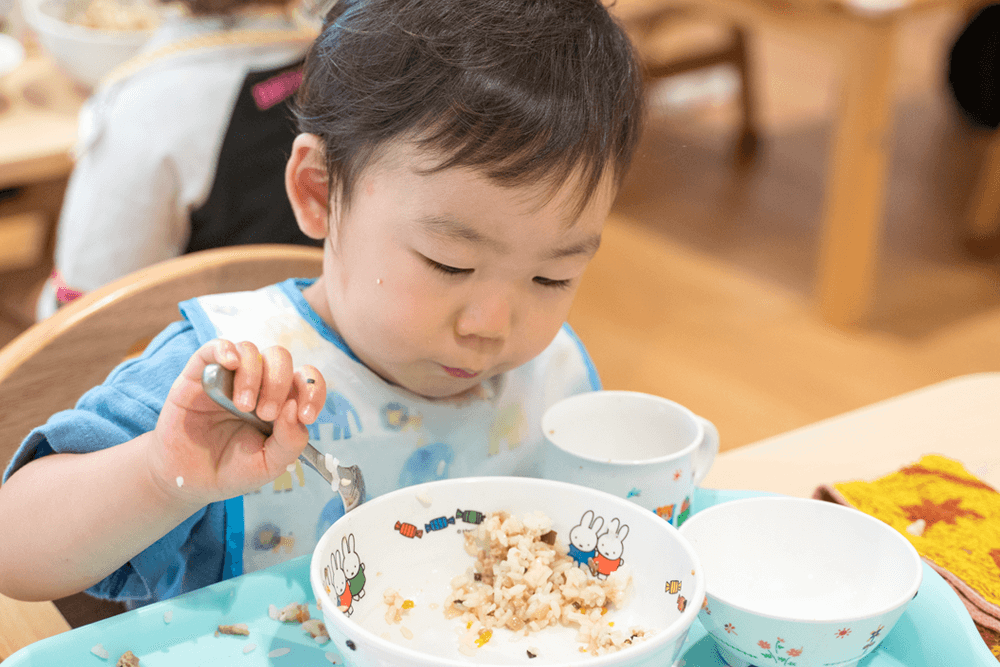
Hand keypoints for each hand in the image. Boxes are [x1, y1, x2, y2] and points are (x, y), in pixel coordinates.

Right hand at [149, 339, 325, 503]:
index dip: (313, 390)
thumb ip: (290, 441)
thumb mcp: (270, 465)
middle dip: (279, 384)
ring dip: (252, 375)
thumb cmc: (232, 469)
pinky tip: (230, 364)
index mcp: (282, 401)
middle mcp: (259, 383)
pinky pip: (214, 348)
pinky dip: (225, 350)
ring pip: (251, 351)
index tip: (306, 415)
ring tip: (242, 406)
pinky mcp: (199, 375)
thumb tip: (296, 407)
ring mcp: (229, 377)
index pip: (307, 380)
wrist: (188, 481)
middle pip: (280, 359)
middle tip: (265, 414)